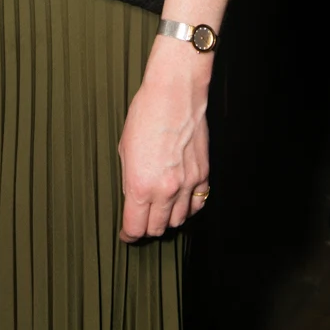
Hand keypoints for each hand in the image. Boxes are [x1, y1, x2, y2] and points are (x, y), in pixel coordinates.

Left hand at [118, 36, 210, 241]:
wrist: (175, 94)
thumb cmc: (145, 114)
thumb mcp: (125, 148)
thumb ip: (130, 179)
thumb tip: (133, 197)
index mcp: (141, 185)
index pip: (135, 227)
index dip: (129, 234)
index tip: (126, 234)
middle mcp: (165, 190)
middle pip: (157, 228)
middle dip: (146, 228)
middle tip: (141, 222)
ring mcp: (187, 184)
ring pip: (179, 220)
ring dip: (167, 219)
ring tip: (160, 211)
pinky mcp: (203, 175)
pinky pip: (198, 204)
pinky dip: (188, 208)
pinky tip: (181, 201)